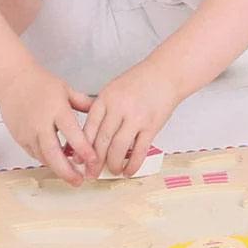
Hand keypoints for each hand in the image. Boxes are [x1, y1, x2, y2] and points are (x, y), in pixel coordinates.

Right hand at [0, 66, 97, 185]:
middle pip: (54, 153)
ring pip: (43, 157)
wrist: (12, 80)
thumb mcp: (66, 89)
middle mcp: (41, 123)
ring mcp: (28, 132)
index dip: (83, 149)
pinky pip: (34, 154)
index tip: (94, 161)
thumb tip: (102, 114)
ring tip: (72, 176)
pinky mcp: (19, 138)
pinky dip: (46, 160)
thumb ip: (84, 103)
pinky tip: (57, 162)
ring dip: (57, 168)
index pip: (72, 133)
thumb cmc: (40, 83)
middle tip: (80, 181)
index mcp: (57, 109)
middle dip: (67, 171)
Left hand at [83, 61, 179, 177]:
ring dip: (114, 164)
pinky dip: (133, 165)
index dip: (82, 147)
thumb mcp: (114, 89)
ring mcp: (136, 117)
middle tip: (92, 174)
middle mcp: (119, 107)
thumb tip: (90, 137)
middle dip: (95, 162)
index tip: (79, 161)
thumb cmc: (140, 81)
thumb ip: (103, 109)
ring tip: (113, 171)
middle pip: (102, 141)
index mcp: (106, 98)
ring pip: (118, 149)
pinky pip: (139, 151)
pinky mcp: (152, 126)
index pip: (89, 127)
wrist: (167, 73)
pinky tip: (129, 170)